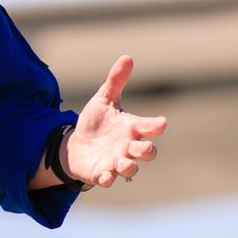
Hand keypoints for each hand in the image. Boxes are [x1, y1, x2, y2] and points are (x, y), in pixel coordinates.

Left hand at [64, 55, 166, 187]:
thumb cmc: (96, 122)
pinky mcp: (101, 173)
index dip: (156, 125)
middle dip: (147, 151)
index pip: (150, 127)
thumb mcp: (104, 99)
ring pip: (130, 169)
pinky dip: (107, 179)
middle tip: (143, 145)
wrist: (76, 144)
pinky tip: (105, 176)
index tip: (161, 123)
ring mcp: (116, 162)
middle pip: (147, 152)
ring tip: (123, 163)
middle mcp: (128, 147)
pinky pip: (107, 180)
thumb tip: (128, 57)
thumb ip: (116, 81)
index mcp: (132, 128)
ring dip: (129, 167)